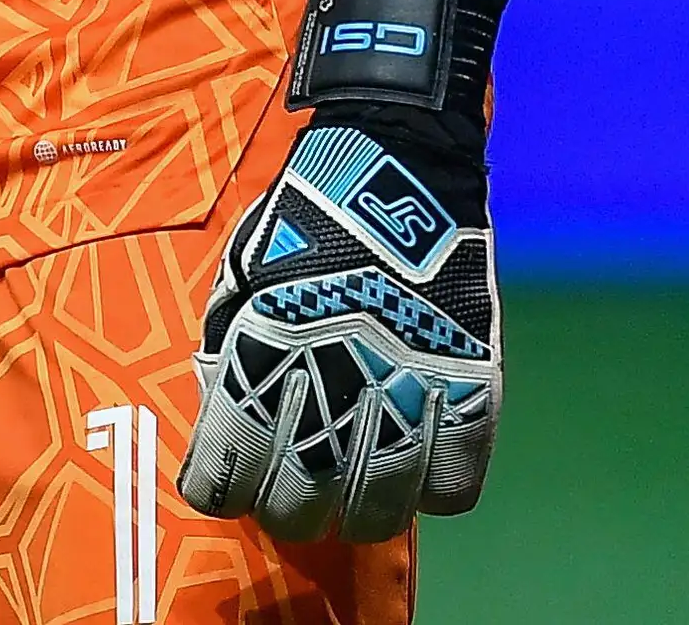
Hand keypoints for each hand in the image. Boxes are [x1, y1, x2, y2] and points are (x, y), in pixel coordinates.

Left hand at [178, 0, 506, 542]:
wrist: (392, 171)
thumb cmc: (298, 225)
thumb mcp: (235, 281)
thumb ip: (225, 357)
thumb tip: (219, 425)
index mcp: (258, 357)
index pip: (224, 473)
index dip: (221, 489)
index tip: (227, 483)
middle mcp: (329, 387)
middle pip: (298, 507)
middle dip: (286, 511)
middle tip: (291, 498)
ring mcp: (406, 393)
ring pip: (378, 513)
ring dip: (358, 516)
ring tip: (352, 500)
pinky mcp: (469, 391)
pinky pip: (454, 489)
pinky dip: (431, 493)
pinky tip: (415, 470)